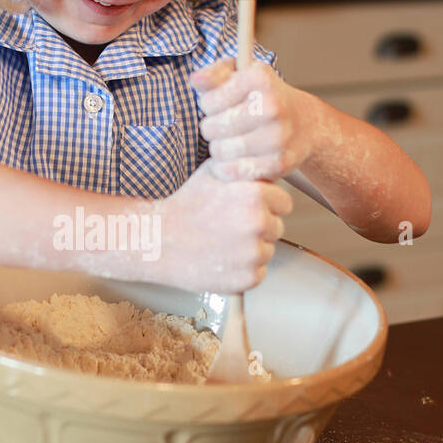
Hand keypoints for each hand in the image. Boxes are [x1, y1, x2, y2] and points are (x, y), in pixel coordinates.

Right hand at [154, 159, 293, 293]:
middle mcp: (258, 223)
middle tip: (230, 228)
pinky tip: (222, 259)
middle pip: (277, 228)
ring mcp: (254, 253)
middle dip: (259, 229)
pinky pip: (258, 273)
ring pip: (268, 251)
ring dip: (251, 250)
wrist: (158, 240)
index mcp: (255, 194)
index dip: (266, 206)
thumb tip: (266, 164)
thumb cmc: (184, 205)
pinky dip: (243, 270)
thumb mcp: (215, 171)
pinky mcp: (247, 278)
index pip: (284, 203)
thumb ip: (245, 168)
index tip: (246, 210)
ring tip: (223, 243)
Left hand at [190, 58, 315, 181]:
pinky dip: (227, 168)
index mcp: (261, 79)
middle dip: (212, 128)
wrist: (305, 124)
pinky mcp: (278, 163)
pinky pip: (233, 171)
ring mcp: (277, 136)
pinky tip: (234, 158)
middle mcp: (272, 106)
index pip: (208, 102)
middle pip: (211, 128)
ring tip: (229, 141)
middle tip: (224, 126)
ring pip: (220, 151)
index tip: (220, 105)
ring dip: (218, 148)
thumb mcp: (241, 76)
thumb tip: (196, 81)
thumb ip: (214, 75)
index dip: (208, 105)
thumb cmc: (264, 97)